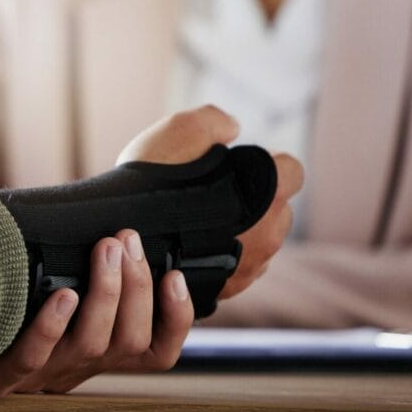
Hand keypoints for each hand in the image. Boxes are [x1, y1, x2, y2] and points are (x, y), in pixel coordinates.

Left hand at [0, 230, 193, 396]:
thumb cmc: (8, 297)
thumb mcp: (57, 284)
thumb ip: (88, 263)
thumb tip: (124, 218)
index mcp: (97, 351)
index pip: (157, 351)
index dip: (176, 320)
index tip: (174, 275)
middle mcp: (76, 368)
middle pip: (129, 343)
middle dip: (136, 288)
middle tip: (127, 240)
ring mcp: (39, 376)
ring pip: (90, 346)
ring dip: (105, 294)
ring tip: (106, 249)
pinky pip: (32, 358)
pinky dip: (52, 326)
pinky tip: (62, 294)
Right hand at [115, 104, 303, 300]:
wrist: (119, 237)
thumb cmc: (150, 185)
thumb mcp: (180, 129)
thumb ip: (215, 120)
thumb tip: (232, 127)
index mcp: (267, 194)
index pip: (292, 170)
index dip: (268, 162)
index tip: (237, 163)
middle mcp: (269, 235)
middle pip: (278, 210)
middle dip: (255, 201)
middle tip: (212, 191)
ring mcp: (249, 268)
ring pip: (259, 243)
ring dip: (241, 231)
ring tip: (197, 221)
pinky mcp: (227, 290)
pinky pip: (236, 268)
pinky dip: (220, 256)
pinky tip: (190, 245)